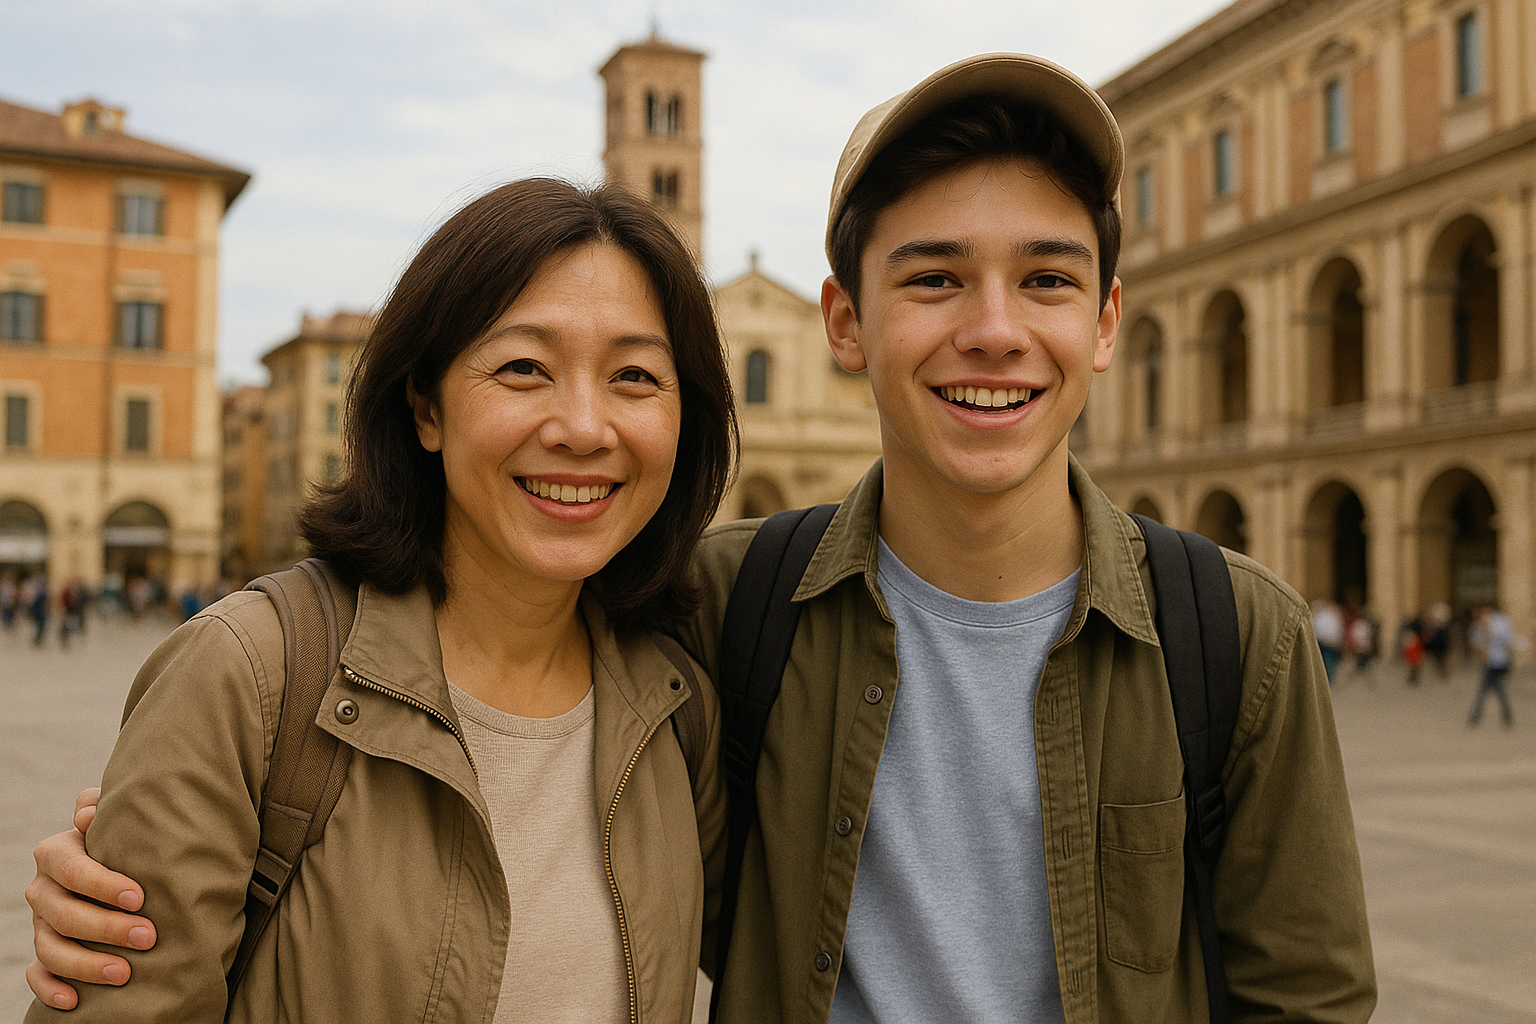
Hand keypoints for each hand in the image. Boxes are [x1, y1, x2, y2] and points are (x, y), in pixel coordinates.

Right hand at [24, 788, 156, 1009]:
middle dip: (107, 928)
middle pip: (65, 914)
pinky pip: (38, 975)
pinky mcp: (43, 952)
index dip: (104, 885)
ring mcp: (40, 923)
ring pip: (51, 949)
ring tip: (125, 973)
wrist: (124, 866)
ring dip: (86, 964)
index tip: (140, 898)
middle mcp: (42, 889)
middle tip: (148, 937)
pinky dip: (50, 990)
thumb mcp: (119, 818)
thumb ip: (104, 807)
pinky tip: (75, 1002)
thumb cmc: (128, 840)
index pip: (73, 870)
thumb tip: (87, 814)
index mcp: (57, 853)